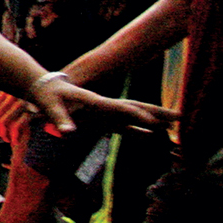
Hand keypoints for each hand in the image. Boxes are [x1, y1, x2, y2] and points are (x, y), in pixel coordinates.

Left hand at [0, 81, 171, 145]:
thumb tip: (68, 134)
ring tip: (173, 127)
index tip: (152, 123)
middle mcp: (102, 104)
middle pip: (134, 108)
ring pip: (132, 115)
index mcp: (92, 100)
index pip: (118, 108)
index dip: (135, 116)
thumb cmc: (45, 95)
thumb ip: (59, 119)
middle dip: (157, 112)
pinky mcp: (99, 117)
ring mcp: (103, 111)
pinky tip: (149, 135)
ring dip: (152, 120)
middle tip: (180, 117)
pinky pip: (121, 125)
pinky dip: (136, 130)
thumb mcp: (49, 106)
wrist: (41, 86)